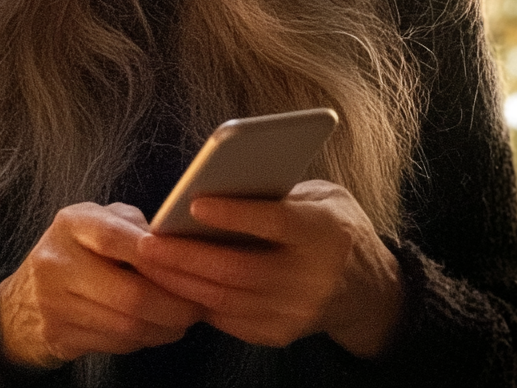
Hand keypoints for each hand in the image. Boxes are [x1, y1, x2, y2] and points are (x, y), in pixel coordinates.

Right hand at [0, 202, 204, 367]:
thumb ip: (133, 225)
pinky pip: (115, 344)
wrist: (23, 299)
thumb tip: (177, 241)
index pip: (116, 238)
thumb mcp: (97, 221)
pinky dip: (144, 340)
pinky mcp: (59, 337)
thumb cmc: (77, 249)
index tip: (191, 266)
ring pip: (125, 325)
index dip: (157, 256)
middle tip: (198, 306)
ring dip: (164, 327)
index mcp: (71, 223)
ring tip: (184, 320)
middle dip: (172, 305)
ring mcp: (54, 303)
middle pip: (128, 294)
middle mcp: (57, 261)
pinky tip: (157, 331)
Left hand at [131, 180, 402, 356]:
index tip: (193, 202)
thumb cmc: (333, 227)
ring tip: (149, 262)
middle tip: (147, 242)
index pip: (274, 223)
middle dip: (187, 257)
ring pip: (228, 299)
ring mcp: (295, 312)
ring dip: (182, 282)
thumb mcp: (322, 196)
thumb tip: (222, 183)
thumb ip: (280, 191)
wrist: (369, 290)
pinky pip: (229, 319)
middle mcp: (310, 277)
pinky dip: (197, 300)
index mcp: (323, 232)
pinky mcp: (280, 333)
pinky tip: (172, 283)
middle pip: (239, 269)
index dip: (233, 214)